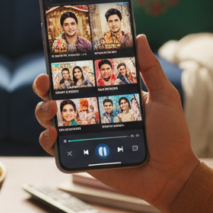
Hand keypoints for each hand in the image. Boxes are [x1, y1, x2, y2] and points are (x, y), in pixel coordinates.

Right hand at [33, 34, 198, 212]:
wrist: (171, 174)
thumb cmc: (171, 136)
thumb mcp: (164, 97)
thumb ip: (150, 69)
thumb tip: (138, 37)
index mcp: (108, 96)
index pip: (80, 78)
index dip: (63, 68)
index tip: (55, 58)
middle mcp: (91, 114)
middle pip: (57, 96)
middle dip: (43, 86)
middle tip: (45, 82)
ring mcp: (84, 136)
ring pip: (50, 120)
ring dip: (42, 111)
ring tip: (51, 110)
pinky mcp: (81, 157)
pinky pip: (55, 149)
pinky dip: (47, 141)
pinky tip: (52, 135)